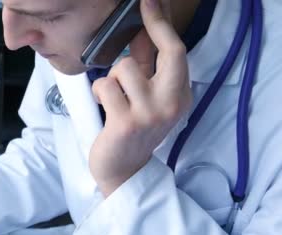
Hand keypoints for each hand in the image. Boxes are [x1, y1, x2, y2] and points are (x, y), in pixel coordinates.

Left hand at [89, 0, 192, 196]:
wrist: (124, 171)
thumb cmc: (132, 130)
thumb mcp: (147, 98)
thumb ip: (147, 67)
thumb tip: (141, 31)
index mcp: (180, 95)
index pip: (177, 51)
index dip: (162, 23)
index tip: (149, 2)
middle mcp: (172, 103)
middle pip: (167, 51)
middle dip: (150, 28)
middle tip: (138, 12)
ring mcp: (151, 114)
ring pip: (125, 68)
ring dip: (112, 78)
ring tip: (113, 97)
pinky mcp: (126, 123)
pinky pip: (106, 86)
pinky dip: (100, 92)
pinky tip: (105, 107)